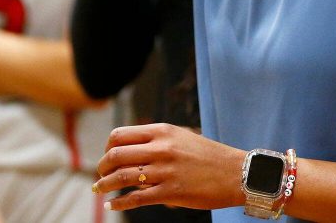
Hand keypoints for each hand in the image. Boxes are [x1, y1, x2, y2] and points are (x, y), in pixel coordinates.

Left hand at [94, 123, 245, 211]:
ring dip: (105, 185)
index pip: (119, 135)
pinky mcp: (170, 192)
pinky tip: (112, 204)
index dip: (107, 147)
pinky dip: (119, 202)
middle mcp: (161, 148)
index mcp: (161, 131)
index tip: (107, 157)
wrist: (236, 173)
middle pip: (115, 155)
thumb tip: (129, 149)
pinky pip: (136, 198)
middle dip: (102, 167)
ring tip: (99, 190)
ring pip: (121, 176)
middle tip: (100, 175)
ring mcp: (165, 170)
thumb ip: (156, 140)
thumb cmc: (207, 156)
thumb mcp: (180, 137)